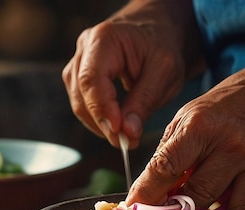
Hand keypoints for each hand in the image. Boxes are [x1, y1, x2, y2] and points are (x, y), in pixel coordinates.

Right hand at [62, 0, 198, 148]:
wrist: (156, 32)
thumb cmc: (161, 46)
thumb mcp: (164, 71)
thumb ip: (145, 100)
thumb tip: (128, 133)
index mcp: (104, 39)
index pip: (92, 80)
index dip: (102, 110)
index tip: (119, 132)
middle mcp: (84, 49)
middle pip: (82, 94)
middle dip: (103, 123)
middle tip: (127, 142)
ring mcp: (79, 63)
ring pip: (79, 103)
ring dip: (101, 125)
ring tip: (127, 138)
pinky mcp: (81, 77)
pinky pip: (83, 104)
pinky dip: (100, 120)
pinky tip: (119, 128)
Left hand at [127, 58, 244, 209]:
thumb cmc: (235, 101)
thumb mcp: (195, 113)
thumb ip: (173, 147)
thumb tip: (151, 183)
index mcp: (196, 125)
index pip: (163, 167)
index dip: (145, 193)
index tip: (132, 208)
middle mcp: (220, 142)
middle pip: (187, 193)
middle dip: (173, 207)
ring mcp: (244, 159)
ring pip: (212, 204)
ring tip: (198, 205)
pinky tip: (227, 209)